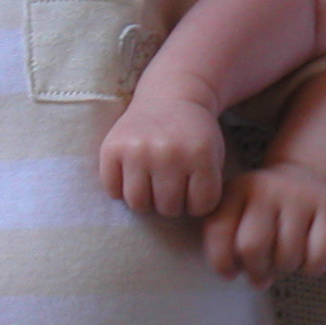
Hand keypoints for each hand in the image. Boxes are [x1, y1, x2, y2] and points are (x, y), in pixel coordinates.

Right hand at [99, 96, 225, 217]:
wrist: (171, 96)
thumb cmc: (194, 135)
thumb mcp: (213, 156)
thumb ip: (206, 189)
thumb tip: (185, 228)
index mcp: (200, 154)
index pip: (200, 207)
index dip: (198, 201)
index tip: (196, 185)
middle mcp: (169, 152)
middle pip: (168, 208)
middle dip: (172, 201)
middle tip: (172, 183)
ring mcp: (138, 149)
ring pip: (139, 204)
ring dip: (147, 198)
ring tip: (153, 182)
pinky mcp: (112, 147)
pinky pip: (113, 190)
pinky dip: (121, 188)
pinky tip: (132, 172)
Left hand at [203, 160, 325, 288]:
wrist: (308, 178)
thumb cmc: (267, 212)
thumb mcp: (238, 218)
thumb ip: (229, 248)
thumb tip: (253, 279)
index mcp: (236, 190)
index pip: (219, 232)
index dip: (223, 262)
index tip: (233, 268)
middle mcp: (266, 187)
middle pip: (251, 247)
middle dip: (256, 268)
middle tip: (264, 265)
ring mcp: (299, 195)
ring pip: (287, 257)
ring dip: (286, 268)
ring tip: (286, 254)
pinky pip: (319, 257)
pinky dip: (312, 267)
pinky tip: (308, 254)